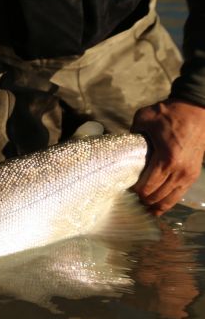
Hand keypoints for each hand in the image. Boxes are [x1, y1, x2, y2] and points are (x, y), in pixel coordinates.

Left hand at [131, 98, 204, 215]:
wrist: (197, 109)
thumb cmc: (169, 113)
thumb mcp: (145, 118)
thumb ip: (131, 133)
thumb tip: (121, 144)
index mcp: (166, 159)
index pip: (146, 188)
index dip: (133, 192)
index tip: (124, 188)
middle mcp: (179, 171)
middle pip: (155, 197)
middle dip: (142, 200)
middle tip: (130, 197)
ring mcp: (188, 174)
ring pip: (168, 201)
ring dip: (154, 205)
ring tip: (141, 205)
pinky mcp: (193, 174)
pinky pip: (179, 196)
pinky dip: (166, 203)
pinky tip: (156, 208)